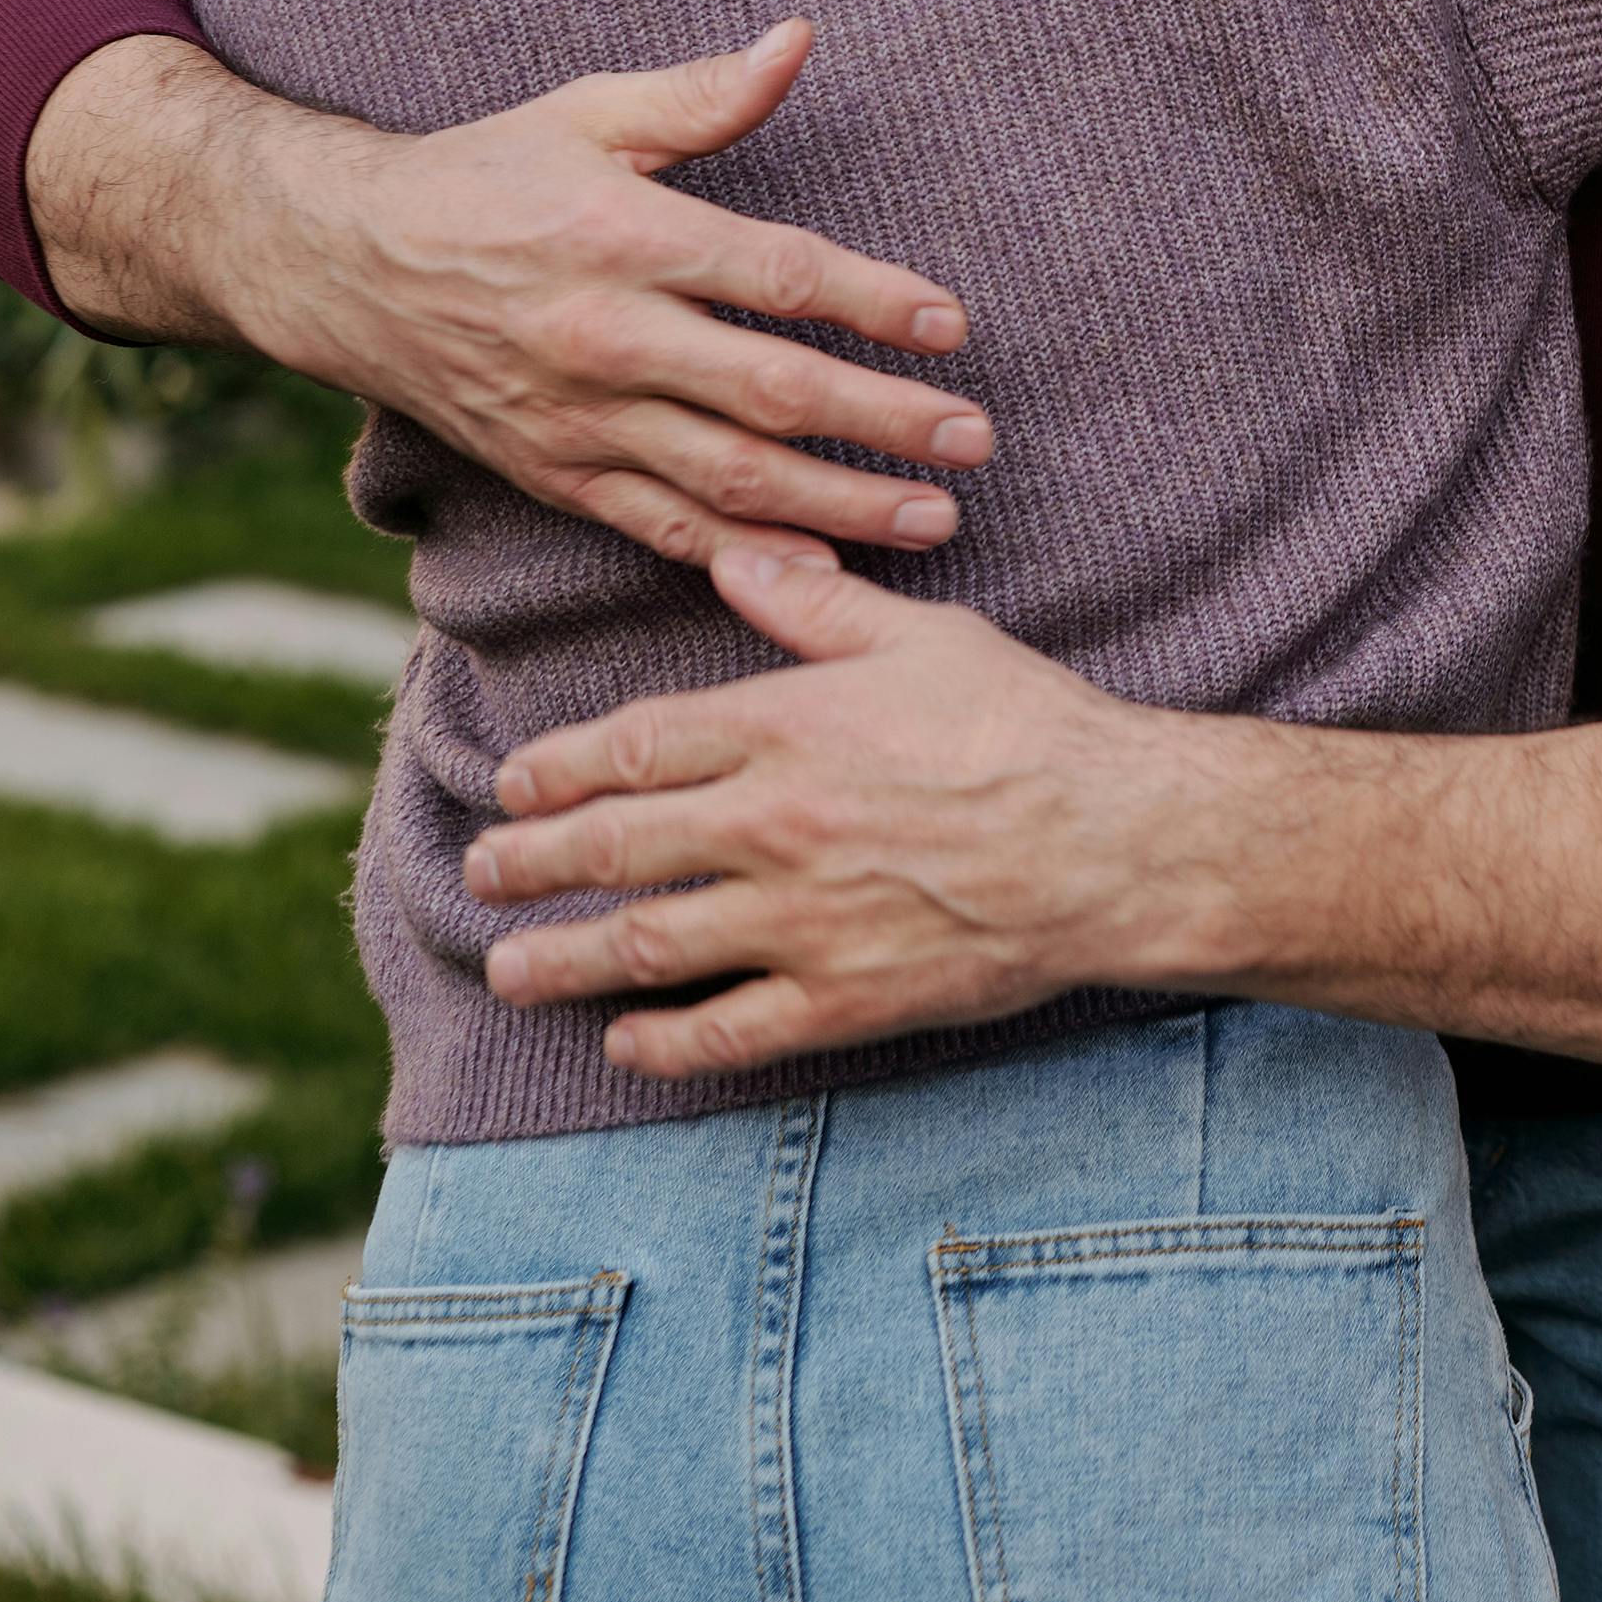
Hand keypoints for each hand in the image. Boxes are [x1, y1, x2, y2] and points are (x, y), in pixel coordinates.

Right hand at [34, 23, 990, 577]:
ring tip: (936, 518)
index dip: (876, 303)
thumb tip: (800, 38)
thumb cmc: (486, 176)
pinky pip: (661, 527)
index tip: (954, 327)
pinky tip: (822, 572)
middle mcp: (605, 337)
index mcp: (625, 238)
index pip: (780, 275)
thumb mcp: (588, 114)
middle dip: (884, 421)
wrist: (342, 265)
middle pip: (771, 390)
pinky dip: (743, 554)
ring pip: (730, 477)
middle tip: (976, 439)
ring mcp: (578, 418)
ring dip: (841, 504)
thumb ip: (702, 95)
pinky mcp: (555, 474)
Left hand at [466, 554, 1200, 1073]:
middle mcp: (774, 826)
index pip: (634, 748)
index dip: (559, 768)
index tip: (513, 783)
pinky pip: (727, 1033)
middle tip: (483, 872)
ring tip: (511, 968)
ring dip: (563, 960)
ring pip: (647, 946)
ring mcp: (802, 921)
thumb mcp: (925, 638)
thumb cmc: (1029, 726)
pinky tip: (625, 1044)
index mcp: (787, 730)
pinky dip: (662, 1044)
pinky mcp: (844, 998)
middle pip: (614, 847)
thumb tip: (738, 558)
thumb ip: (818, 605)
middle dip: (531, 863)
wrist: (1118, 842)